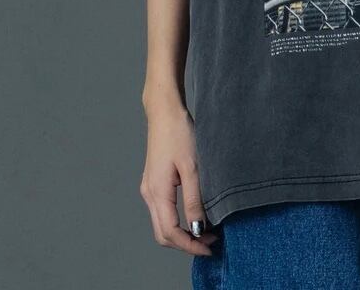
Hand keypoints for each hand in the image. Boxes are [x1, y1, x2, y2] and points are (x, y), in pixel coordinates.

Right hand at [140, 99, 217, 255]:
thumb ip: (194, 200)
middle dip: (185, 243)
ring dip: (182, 233)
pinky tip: (194, 214)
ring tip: (206, 230)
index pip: (170, 233)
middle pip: (163, 233)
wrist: (165, 111)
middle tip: (210, 242)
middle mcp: (149, 194)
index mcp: (157, 192)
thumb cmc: (179, 133)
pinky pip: (163, 211)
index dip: (190, 245)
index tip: (209, 248)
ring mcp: (149, 188)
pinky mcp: (154, 182)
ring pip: (162, 224)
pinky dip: (177, 220)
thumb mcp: (192, 167)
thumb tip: (198, 229)